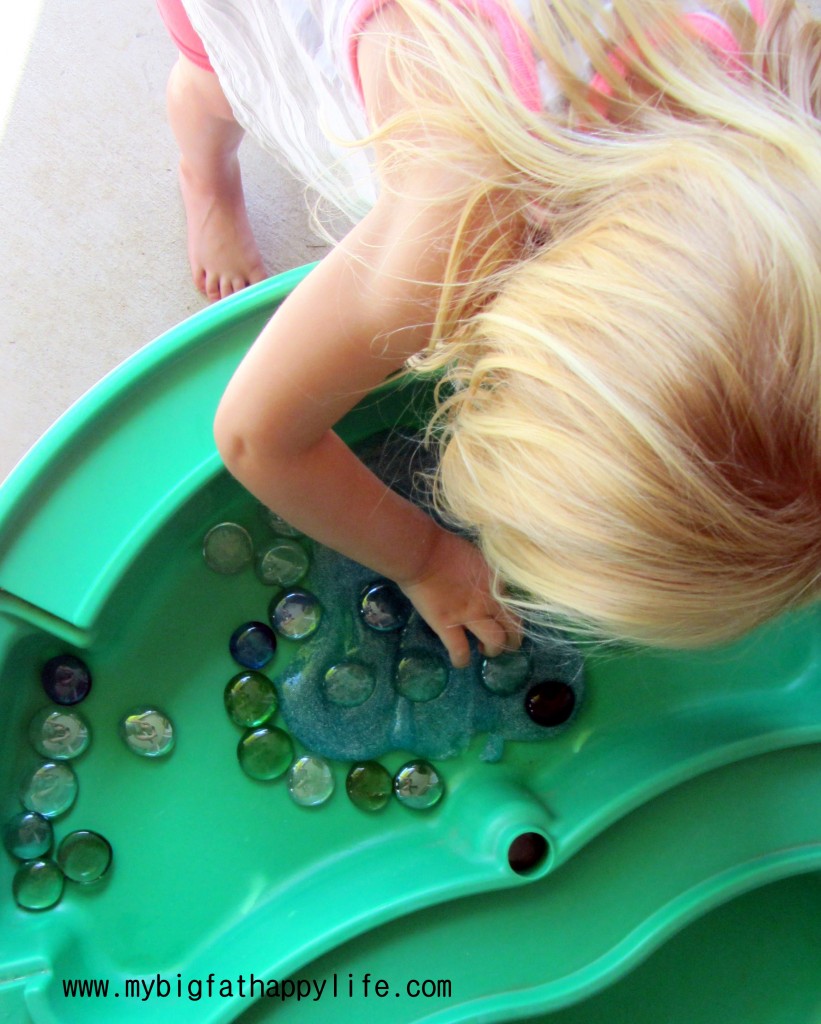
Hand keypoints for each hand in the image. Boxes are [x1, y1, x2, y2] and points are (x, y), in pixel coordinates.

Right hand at [399, 527, 521, 668]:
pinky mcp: (448, 625)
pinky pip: (460, 650)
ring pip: (494, 642)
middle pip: (512, 629)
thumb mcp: (478, 557)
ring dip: (492, 650)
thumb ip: (486, 575)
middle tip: (503, 643)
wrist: (423, 553)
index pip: (517, 608)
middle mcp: (489, 602)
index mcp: (497, 583)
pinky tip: (459, 661)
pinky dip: (461, 660)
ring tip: (484, 650)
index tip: (508, 623)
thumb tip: (488, 584)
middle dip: (511, 641)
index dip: (516, 620)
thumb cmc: (445, 546)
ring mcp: (469, 615)